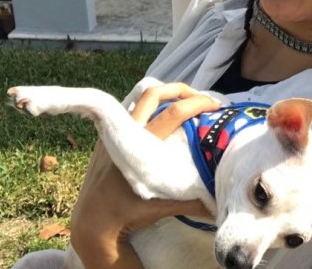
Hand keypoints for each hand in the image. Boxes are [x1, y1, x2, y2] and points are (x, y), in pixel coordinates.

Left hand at [70, 83, 220, 267]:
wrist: (92, 220)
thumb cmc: (126, 213)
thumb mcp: (161, 208)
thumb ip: (192, 203)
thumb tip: (220, 203)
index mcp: (141, 146)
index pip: (174, 112)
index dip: (198, 103)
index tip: (216, 107)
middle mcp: (125, 133)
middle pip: (154, 93)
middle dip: (182, 89)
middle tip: (203, 98)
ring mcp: (112, 132)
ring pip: (140, 98)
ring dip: (165, 95)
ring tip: (186, 102)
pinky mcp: (107, 136)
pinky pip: (131, 110)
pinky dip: (150, 106)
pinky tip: (163, 117)